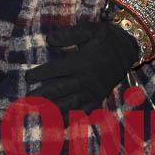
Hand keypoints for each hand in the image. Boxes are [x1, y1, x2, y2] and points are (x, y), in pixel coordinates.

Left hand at [25, 21, 139, 114]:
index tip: (27, 77)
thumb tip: (48, 39)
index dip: (40, 74)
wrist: (128, 49)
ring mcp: (91, 92)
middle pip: (58, 90)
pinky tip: (58, 124)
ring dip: (51, 109)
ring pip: (68, 103)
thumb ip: (69, 33)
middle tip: (26, 100)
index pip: (55, 70)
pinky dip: (70, 118)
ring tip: (36, 114)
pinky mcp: (97, 99)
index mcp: (81, 62)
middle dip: (41, 95)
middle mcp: (85, 80)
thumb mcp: (89, 30)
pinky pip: (82, 111)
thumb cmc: (106, 38)